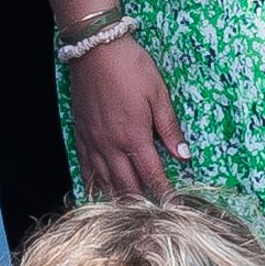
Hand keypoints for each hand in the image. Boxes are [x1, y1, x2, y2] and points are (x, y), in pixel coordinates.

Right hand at [66, 33, 184, 201]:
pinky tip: (96, 192)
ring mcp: (93, 142)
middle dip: (140, 203)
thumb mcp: (158, 93)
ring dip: (115, 199)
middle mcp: (111, 145)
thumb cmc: (130, 67)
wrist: (94, 49)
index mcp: (134, 137)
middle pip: (126, 185)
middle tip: (151, 217)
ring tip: (126, 213)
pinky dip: (92, 183)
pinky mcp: (80, 134)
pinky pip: (85, 167)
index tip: (173, 207)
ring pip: (103, 181)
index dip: (163, 193)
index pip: (152, 175)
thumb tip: (184, 155)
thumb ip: (169, 128)